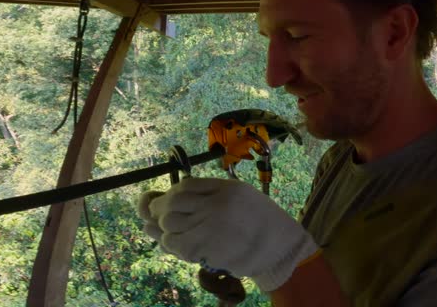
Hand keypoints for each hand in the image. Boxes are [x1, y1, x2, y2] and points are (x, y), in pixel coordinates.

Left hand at [138, 178, 318, 291]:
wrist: (280, 247)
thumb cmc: (259, 220)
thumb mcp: (239, 195)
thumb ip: (211, 194)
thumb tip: (171, 197)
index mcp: (226, 189)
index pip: (185, 187)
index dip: (169, 194)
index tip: (165, 200)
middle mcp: (217, 205)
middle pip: (173, 204)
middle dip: (158, 209)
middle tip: (155, 216)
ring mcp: (212, 227)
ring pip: (169, 225)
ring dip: (163, 229)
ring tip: (169, 232)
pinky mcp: (208, 249)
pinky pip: (176, 245)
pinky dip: (170, 245)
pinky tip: (179, 245)